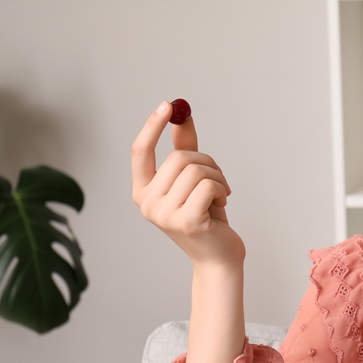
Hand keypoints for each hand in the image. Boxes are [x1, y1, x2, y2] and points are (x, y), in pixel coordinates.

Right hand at [131, 101, 244, 267]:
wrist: (219, 257)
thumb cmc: (206, 218)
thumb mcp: (193, 181)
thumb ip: (184, 148)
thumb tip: (181, 114)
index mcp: (142, 192)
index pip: (140, 152)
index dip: (152, 126)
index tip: (168, 105)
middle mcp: (147, 204)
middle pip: (178, 158)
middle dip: (207, 162)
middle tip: (218, 179)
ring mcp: (164, 215)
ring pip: (196, 170)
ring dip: (218, 177)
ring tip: (220, 195)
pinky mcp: (186, 221)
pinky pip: (208, 185)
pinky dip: (222, 189)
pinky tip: (222, 205)